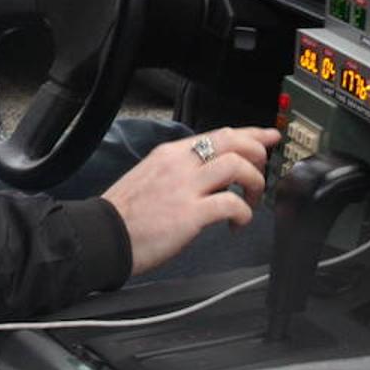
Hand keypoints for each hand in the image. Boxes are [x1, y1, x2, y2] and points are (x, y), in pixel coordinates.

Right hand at [103, 126, 282, 274]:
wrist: (102, 236)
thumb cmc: (124, 214)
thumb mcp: (151, 176)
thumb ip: (179, 170)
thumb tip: (206, 174)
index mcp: (171, 154)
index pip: (219, 133)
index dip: (250, 134)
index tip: (268, 137)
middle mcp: (180, 164)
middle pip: (233, 142)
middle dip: (257, 153)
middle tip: (262, 172)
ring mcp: (185, 188)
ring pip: (237, 166)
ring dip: (254, 183)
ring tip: (251, 201)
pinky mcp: (189, 214)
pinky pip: (231, 204)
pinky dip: (243, 214)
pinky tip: (236, 224)